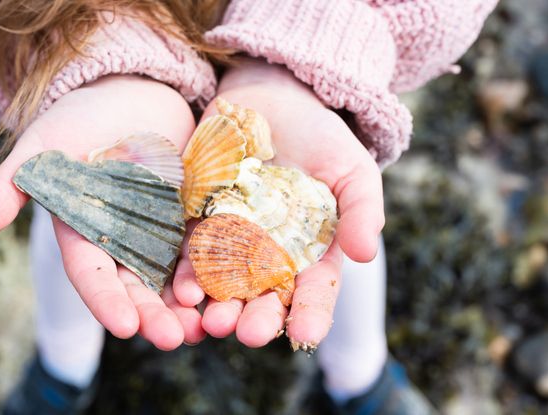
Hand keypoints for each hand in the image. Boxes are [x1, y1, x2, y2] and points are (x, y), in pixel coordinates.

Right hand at [0, 75, 204, 349]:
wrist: (133, 90)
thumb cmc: (82, 115)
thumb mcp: (43, 146)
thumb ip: (8, 188)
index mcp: (83, 229)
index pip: (91, 272)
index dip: (105, 299)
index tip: (124, 327)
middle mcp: (121, 238)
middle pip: (136, 283)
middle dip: (152, 313)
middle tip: (173, 339)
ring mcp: (158, 229)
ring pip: (172, 276)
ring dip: (189, 304)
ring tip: (209, 328)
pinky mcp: (192, 214)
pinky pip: (205, 246)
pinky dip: (216, 269)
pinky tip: (232, 289)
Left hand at [173, 59, 384, 348]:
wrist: (270, 99)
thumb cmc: (319, 136)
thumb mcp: (350, 168)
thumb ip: (361, 209)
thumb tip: (365, 253)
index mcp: (310, 251)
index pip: (313, 291)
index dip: (311, 313)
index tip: (306, 334)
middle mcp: (269, 255)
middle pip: (264, 296)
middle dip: (258, 317)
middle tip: (250, 334)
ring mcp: (231, 241)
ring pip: (224, 285)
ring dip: (217, 307)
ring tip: (213, 323)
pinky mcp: (198, 220)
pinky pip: (191, 254)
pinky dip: (187, 275)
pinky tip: (183, 292)